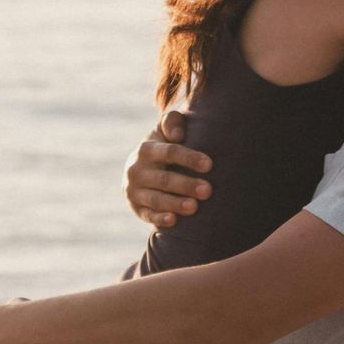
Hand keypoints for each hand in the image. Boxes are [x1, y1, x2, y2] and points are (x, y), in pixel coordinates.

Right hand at [125, 107, 213, 228]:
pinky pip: (147, 215)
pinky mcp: (136, 208)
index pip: (169, 152)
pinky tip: (174, 221)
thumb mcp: (163, 131)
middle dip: (186, 185)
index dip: (189, 158)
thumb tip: (178, 135)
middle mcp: (136, 170)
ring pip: (156, 199)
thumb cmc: (162, 147)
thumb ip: (172, 122)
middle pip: (164, 179)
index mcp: (146, 149)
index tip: (209, 165)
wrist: (139, 170)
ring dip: (175, 203)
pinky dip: (159, 218)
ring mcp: (134, 191)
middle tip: (208, 190)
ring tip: (194, 207)